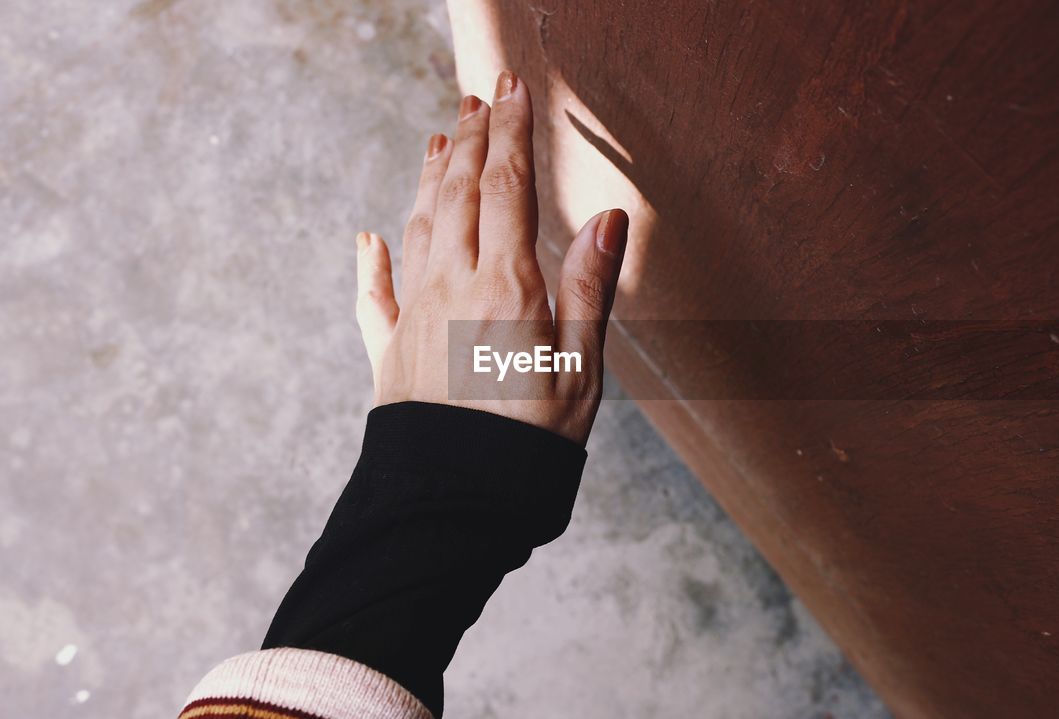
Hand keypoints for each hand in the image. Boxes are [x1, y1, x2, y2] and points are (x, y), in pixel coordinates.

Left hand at [353, 70, 627, 445]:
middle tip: (476, 99)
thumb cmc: (529, 445)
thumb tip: (606, 217)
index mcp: (506, 287)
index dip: (511, 133)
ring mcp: (413, 318)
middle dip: (470, 141)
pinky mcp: (389, 355)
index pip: (509, 188)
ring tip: (437, 142)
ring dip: (430, 180)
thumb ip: (589, 287)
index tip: (511, 91)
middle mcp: (451, 288)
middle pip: (459, 195)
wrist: (453, 504)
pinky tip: (367, 239)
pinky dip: (370, 262)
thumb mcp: (580, 368)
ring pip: (418, 229)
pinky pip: (373, 297)